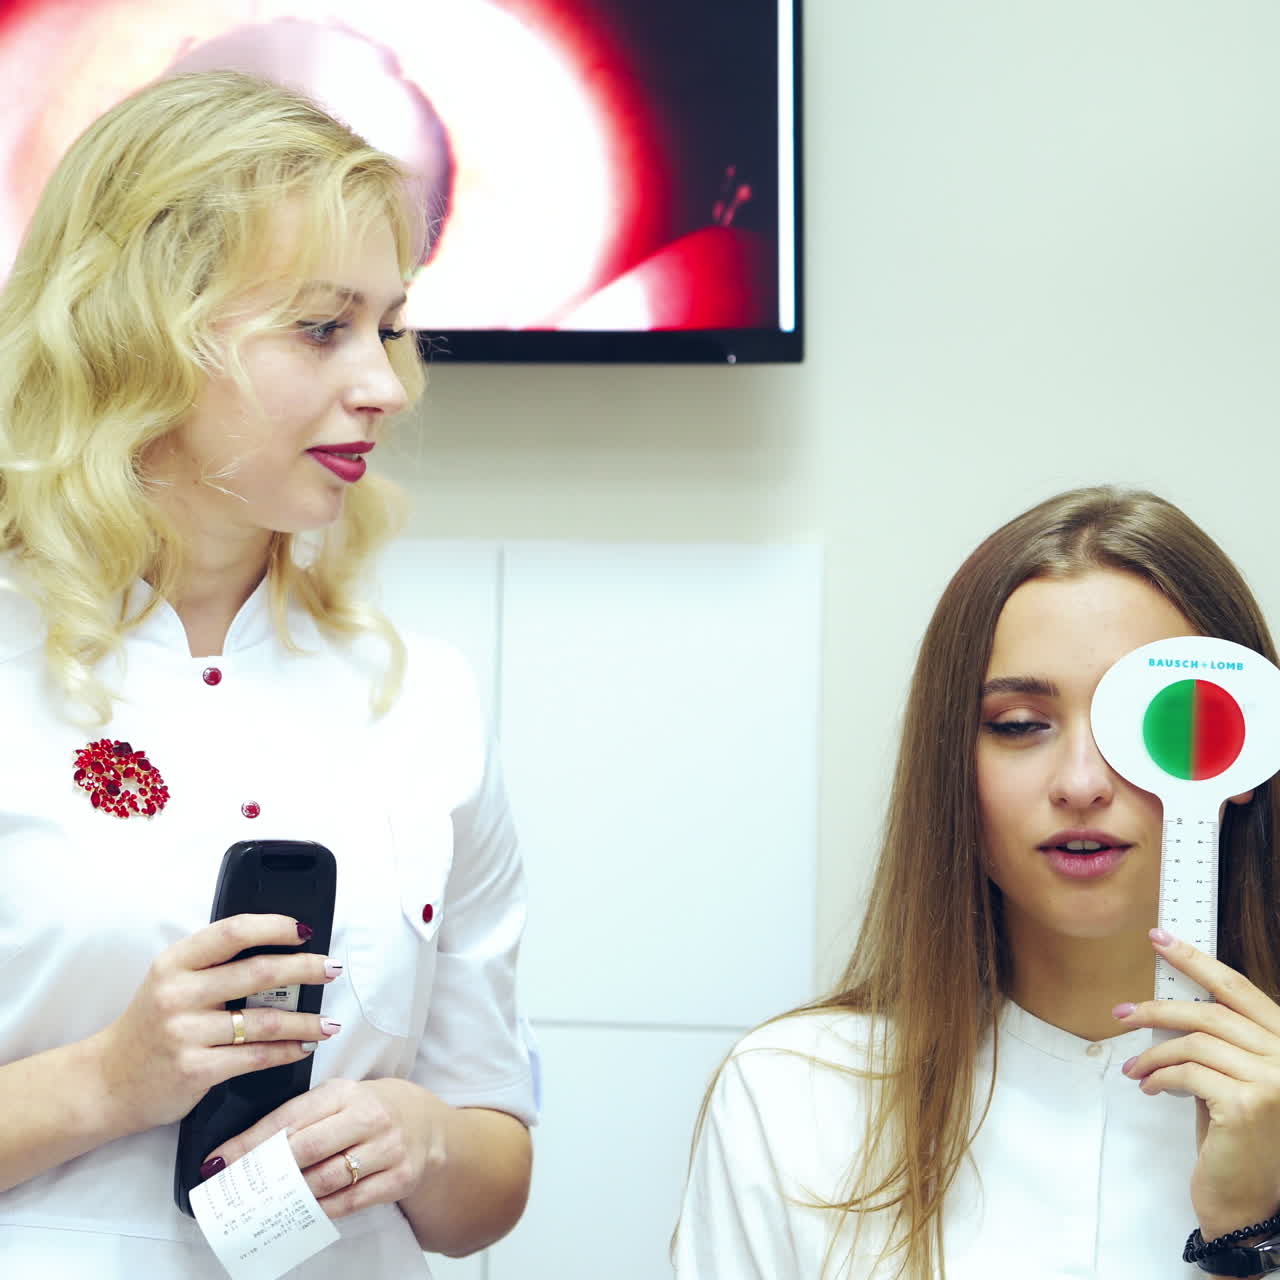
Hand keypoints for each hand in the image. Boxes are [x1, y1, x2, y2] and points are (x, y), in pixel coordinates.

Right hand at [92, 914, 341, 1132]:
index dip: (274, 926)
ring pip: (265, 1021)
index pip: (233, 932)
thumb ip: (213, 963)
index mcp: (175, 962)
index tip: (305, 930)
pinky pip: (256, 1057)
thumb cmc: (151, 1025)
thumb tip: (277, 945)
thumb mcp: (170, 981)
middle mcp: (178, 993)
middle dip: (306, 969)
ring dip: (307, 1021)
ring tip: (331, 1022)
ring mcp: (186, 1033)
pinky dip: (287, 1051)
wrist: (107, 1082)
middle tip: (332, 969)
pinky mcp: (196, 1070)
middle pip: (259, 973)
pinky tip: (304, 1048)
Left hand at [202, 1077, 446, 1219]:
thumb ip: (297, 1121)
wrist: (424, 1124)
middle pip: (306, 1149)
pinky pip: (349, 1202)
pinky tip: (303, 1212)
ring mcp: (387, 1147)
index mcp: (345, 1091)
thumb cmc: (366, 1113)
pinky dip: (321, 1210)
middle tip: (239, 1191)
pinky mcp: (399, 1178)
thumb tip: (239, 1153)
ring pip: (326, 1179)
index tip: (219, 1162)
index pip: (290, 1116)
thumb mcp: (336, 1103)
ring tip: (267, 1205)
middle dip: (267, 1173)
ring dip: (291, 1196)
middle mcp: (369, 1115)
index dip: (250, 1141)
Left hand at [1114, 929, 1279, 1237]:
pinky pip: (1186, 1072)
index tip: (1161, 938)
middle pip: (1211, 1012)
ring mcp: (1272, 1083)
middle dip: (1158, 1008)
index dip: (1197, 960)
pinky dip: (1157, 1076)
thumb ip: (1214, 1042)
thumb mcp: (1228, 1078)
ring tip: (1133, 1068)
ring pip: (1194, 1042)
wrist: (1247, 1205)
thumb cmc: (1233, 1139)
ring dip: (1153, 1052)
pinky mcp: (1246, 1106)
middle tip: (1121, 1013)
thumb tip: (1167, 1002)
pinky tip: (1147, 1087)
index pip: (1238, 989)